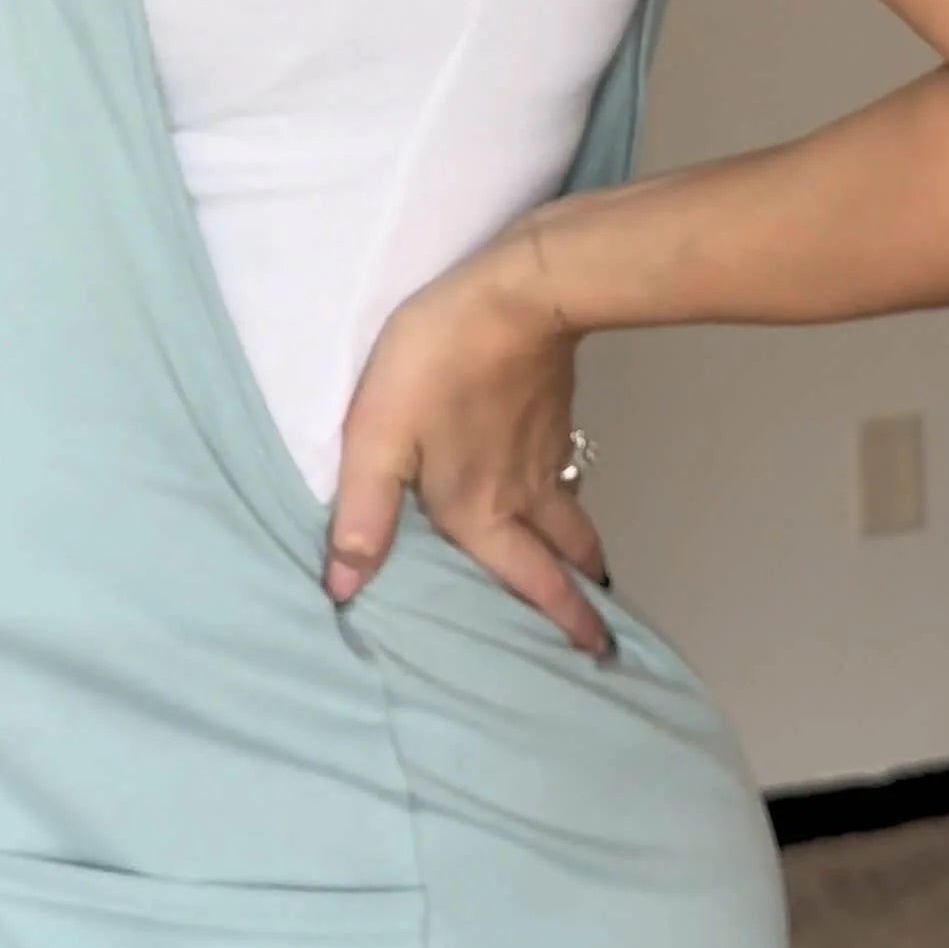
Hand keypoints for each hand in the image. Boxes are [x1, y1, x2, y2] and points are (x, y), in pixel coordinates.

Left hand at [323, 227, 614, 656]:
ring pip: (570, 514)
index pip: (529, 583)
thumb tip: (344, 591)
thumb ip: (361, 514)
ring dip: (579, 548)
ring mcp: (546, 450)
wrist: (518, 292)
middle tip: (604, 633)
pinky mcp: (555, 410)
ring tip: (583, 567)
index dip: (562, 622)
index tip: (595, 655)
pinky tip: (553, 482)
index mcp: (480, 513)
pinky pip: (565, 471)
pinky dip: (567, 496)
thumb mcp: (378, 438)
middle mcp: (523, 495)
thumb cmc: (439, 365)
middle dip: (583, 597)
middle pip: (566, 555)